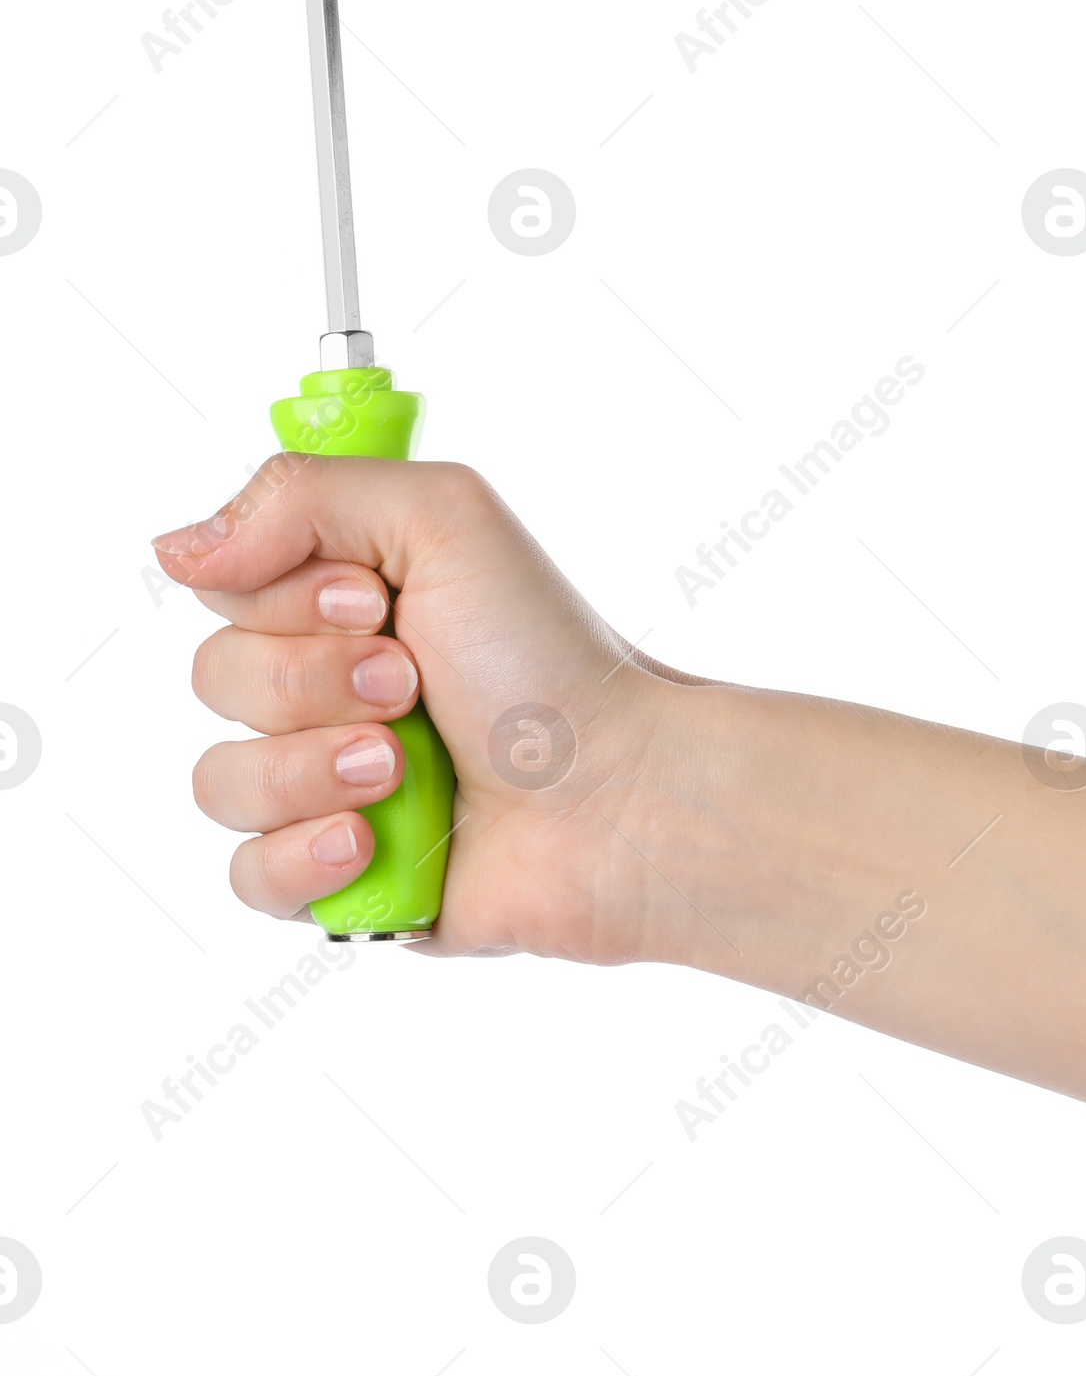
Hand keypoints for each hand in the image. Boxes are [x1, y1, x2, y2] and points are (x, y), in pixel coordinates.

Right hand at [153, 457, 694, 959]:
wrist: (617, 792)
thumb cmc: (548, 656)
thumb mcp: (443, 519)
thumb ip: (302, 496)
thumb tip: (178, 549)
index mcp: (346, 603)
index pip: (227, 587)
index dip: (286, 598)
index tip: (374, 601)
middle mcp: (329, 690)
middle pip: (215, 679)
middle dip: (315, 681)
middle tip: (413, 684)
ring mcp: (330, 787)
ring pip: (219, 781)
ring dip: (314, 767)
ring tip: (403, 768)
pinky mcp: (340, 878)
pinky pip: (246, 877)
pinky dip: (307, 856)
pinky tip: (376, 838)